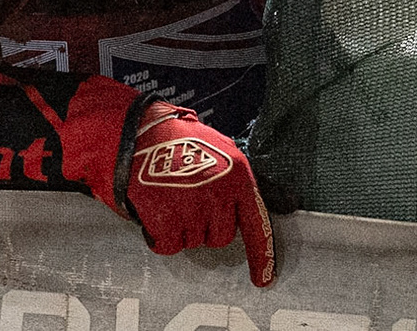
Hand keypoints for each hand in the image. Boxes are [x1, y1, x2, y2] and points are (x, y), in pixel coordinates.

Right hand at [59, 77, 276, 282]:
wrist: (139, 137)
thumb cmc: (180, 142)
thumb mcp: (223, 151)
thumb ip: (240, 181)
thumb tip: (277, 203)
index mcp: (239, 176)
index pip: (257, 224)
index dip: (262, 256)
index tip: (264, 280)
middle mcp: (221, 194)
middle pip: (221, 237)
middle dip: (206, 226)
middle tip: (189, 201)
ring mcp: (194, 209)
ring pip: (195, 241)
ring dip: (183, 229)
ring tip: (171, 198)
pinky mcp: (169, 221)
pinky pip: (170, 246)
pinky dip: (161, 236)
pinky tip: (157, 211)